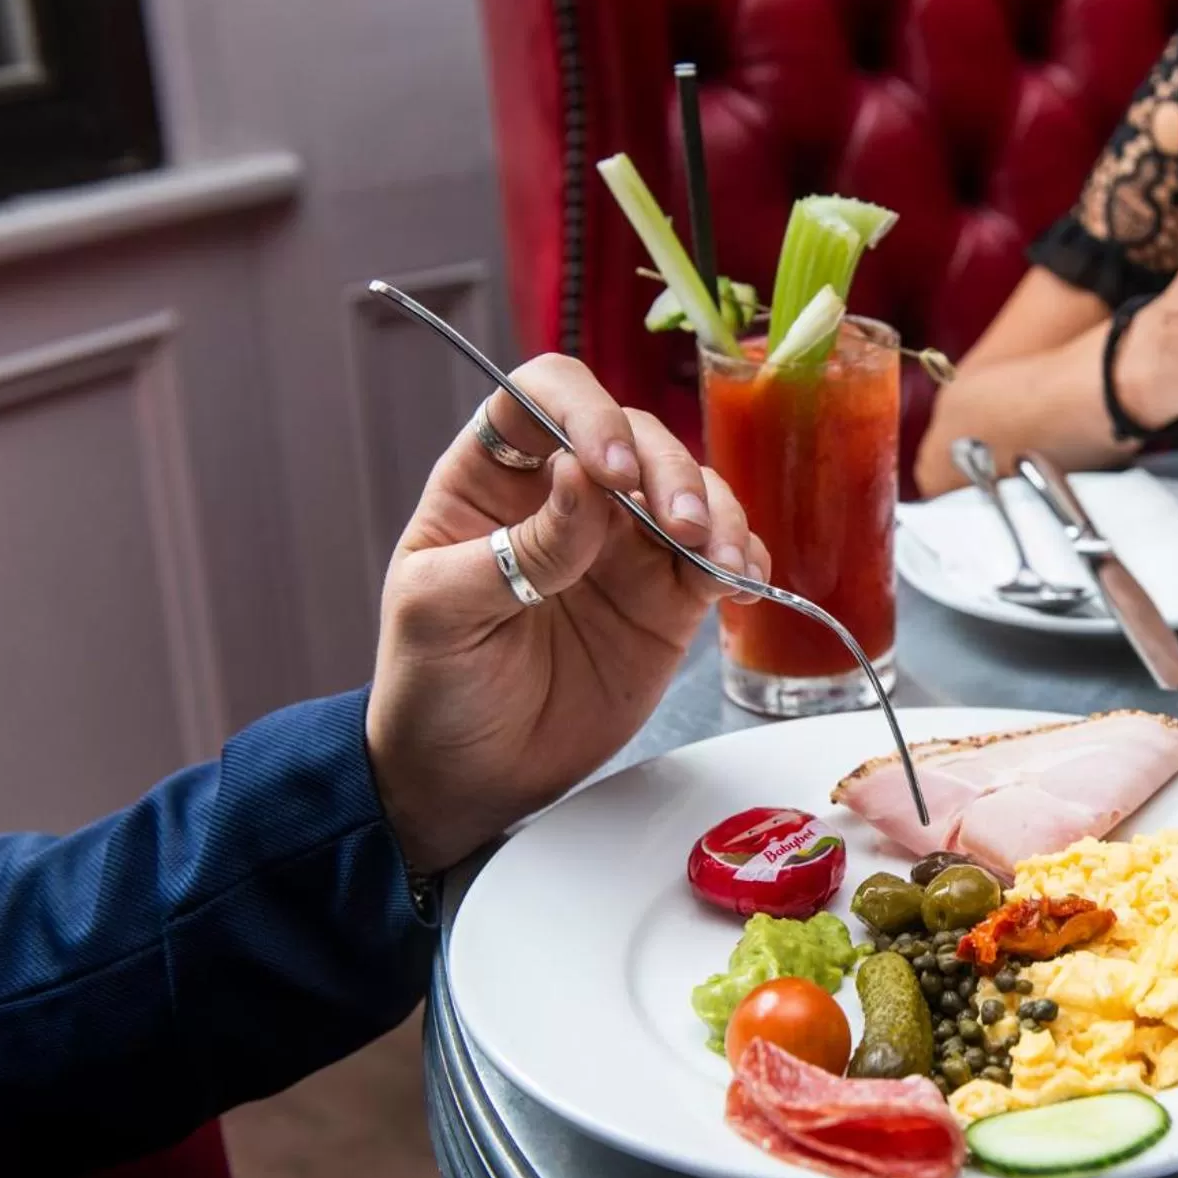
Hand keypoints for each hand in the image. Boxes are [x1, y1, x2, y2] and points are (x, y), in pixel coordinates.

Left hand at [365, 355, 769, 873]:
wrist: (471, 779)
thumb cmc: (434, 687)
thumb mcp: (445, 612)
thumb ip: (520, 547)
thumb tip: (582, 477)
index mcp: (492, 479)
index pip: (544, 398)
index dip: (585, 412)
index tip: (609, 471)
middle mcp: (566, 497)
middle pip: (635, 436)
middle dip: (668, 472)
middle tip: (680, 530)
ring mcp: (623, 547)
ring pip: (690, 489)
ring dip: (718, 514)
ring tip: (720, 564)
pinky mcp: (667, 600)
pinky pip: (720, 558)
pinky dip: (744, 561)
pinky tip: (741, 585)